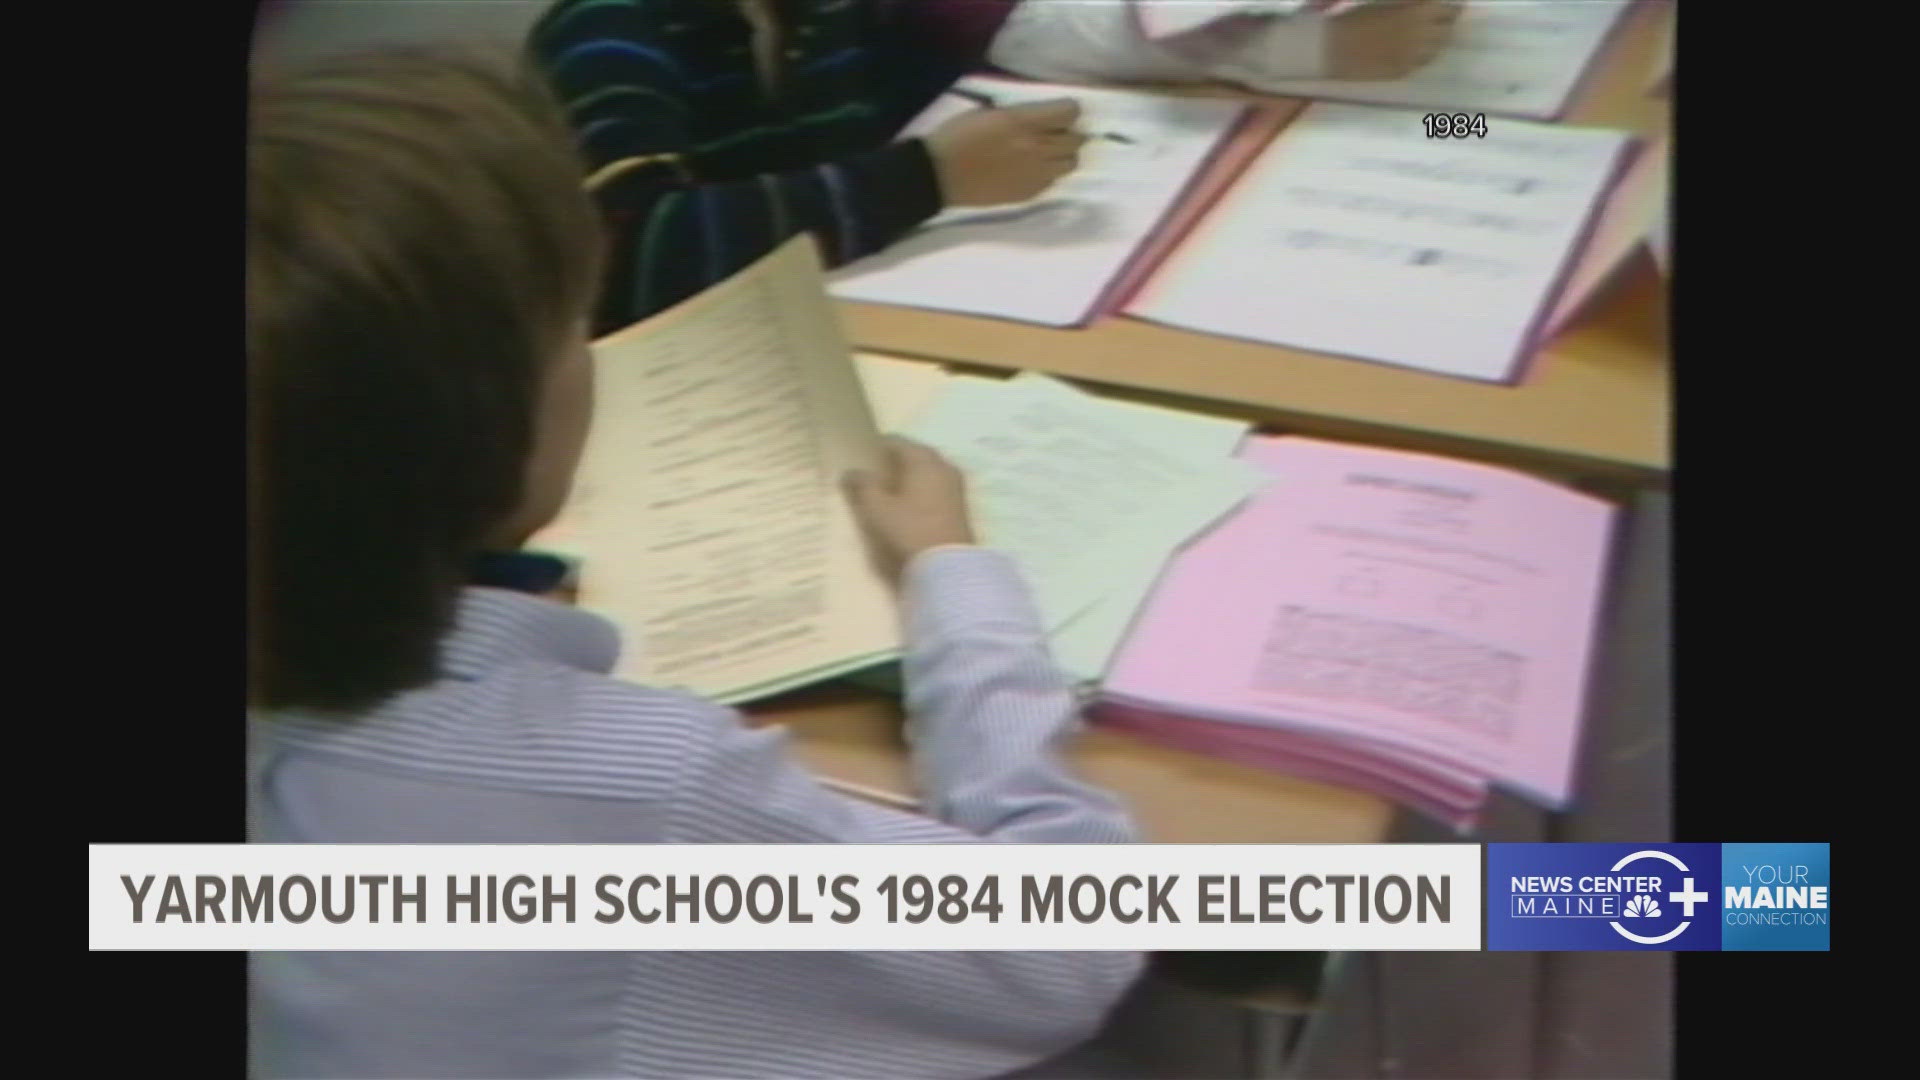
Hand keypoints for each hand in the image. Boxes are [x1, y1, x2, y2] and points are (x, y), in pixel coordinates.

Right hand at [844, 437, 975, 578]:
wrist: (948, 565)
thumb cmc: (909, 530)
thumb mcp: (877, 508)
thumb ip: (863, 485)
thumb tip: (851, 472)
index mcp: (923, 459)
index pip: (897, 441)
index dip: (877, 446)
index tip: (862, 456)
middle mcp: (943, 465)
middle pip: (916, 454)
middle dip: (896, 460)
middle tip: (874, 472)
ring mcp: (956, 485)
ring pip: (928, 470)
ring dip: (910, 475)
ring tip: (890, 489)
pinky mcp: (961, 505)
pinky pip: (937, 486)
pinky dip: (923, 489)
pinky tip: (910, 504)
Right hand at [923, 98, 1087, 207]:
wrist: (939, 176)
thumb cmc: (956, 136)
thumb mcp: (987, 112)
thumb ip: (1019, 114)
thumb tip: (1038, 116)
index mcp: (1023, 121)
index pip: (1070, 112)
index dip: (1067, 110)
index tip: (1058, 112)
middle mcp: (1036, 148)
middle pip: (1076, 139)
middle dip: (1068, 132)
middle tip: (1054, 132)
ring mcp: (1035, 174)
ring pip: (1070, 163)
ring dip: (1063, 155)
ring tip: (1047, 153)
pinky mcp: (1029, 194)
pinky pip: (1053, 182)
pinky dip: (1048, 174)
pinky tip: (1031, 170)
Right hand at [1326, 0, 1461, 80]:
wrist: (1331, 49)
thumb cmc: (1354, 17)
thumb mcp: (1386, 2)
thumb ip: (1411, 4)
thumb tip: (1423, 5)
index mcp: (1420, 12)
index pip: (1450, 8)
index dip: (1450, 5)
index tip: (1446, 3)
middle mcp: (1424, 36)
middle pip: (1448, 28)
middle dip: (1445, 21)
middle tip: (1438, 16)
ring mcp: (1414, 57)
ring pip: (1437, 47)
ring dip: (1436, 38)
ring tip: (1427, 33)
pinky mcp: (1403, 72)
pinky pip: (1421, 62)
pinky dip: (1421, 54)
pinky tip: (1411, 49)